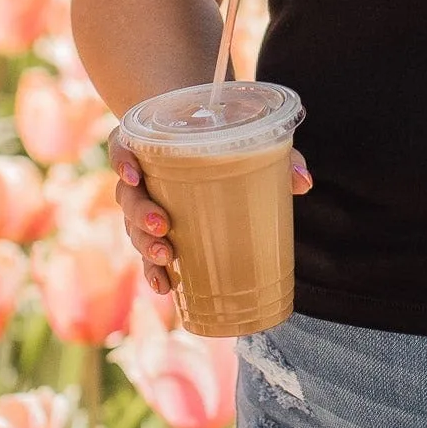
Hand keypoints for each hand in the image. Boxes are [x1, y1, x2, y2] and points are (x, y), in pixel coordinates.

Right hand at [107, 125, 313, 295]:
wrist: (201, 143)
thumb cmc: (222, 141)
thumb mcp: (247, 142)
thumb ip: (277, 156)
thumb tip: (305, 182)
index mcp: (149, 145)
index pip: (123, 148)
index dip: (122, 161)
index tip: (134, 174)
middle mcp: (139, 176)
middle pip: (128, 196)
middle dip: (141, 215)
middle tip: (163, 227)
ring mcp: (143, 205)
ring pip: (133, 228)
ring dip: (146, 247)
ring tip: (167, 263)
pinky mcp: (153, 231)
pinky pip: (144, 252)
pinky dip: (152, 269)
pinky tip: (165, 286)